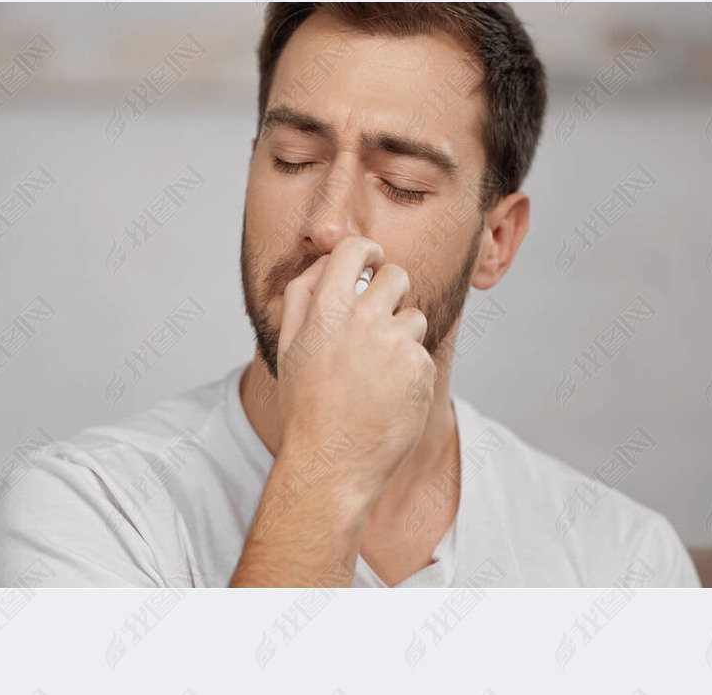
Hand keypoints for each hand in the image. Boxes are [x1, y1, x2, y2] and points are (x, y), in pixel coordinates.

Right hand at [275, 235, 436, 508]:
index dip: (367, 250)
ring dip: (401, 336)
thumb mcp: (289, 346)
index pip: (355, 248)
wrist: (332, 463)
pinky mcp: (419, 369)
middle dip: (391, 290)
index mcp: (326, 308)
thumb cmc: (307, 406)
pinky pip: (422, 354)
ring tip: (377, 373)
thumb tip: (325, 261)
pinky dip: (410, 372)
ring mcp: (395, 343)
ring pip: (413, 317)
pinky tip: (389, 396)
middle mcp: (363, 318)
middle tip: (379, 317)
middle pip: (396, 275)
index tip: (371, 261)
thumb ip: (303, 295)